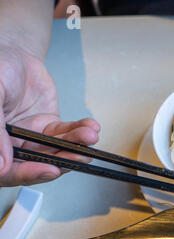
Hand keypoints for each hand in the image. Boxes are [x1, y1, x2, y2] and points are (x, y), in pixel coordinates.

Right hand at [0, 44, 99, 185]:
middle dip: (63, 160)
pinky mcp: (50, 126)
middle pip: (38, 163)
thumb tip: (0, 165)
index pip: (9, 171)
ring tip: (89, 136)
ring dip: (76, 146)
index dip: (30, 174)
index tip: (51, 170)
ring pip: (56, 150)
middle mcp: (13, 146)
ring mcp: (33, 137)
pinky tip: (90, 127)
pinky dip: (80, 132)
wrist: (15, 54)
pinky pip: (66, 133)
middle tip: (80, 156)